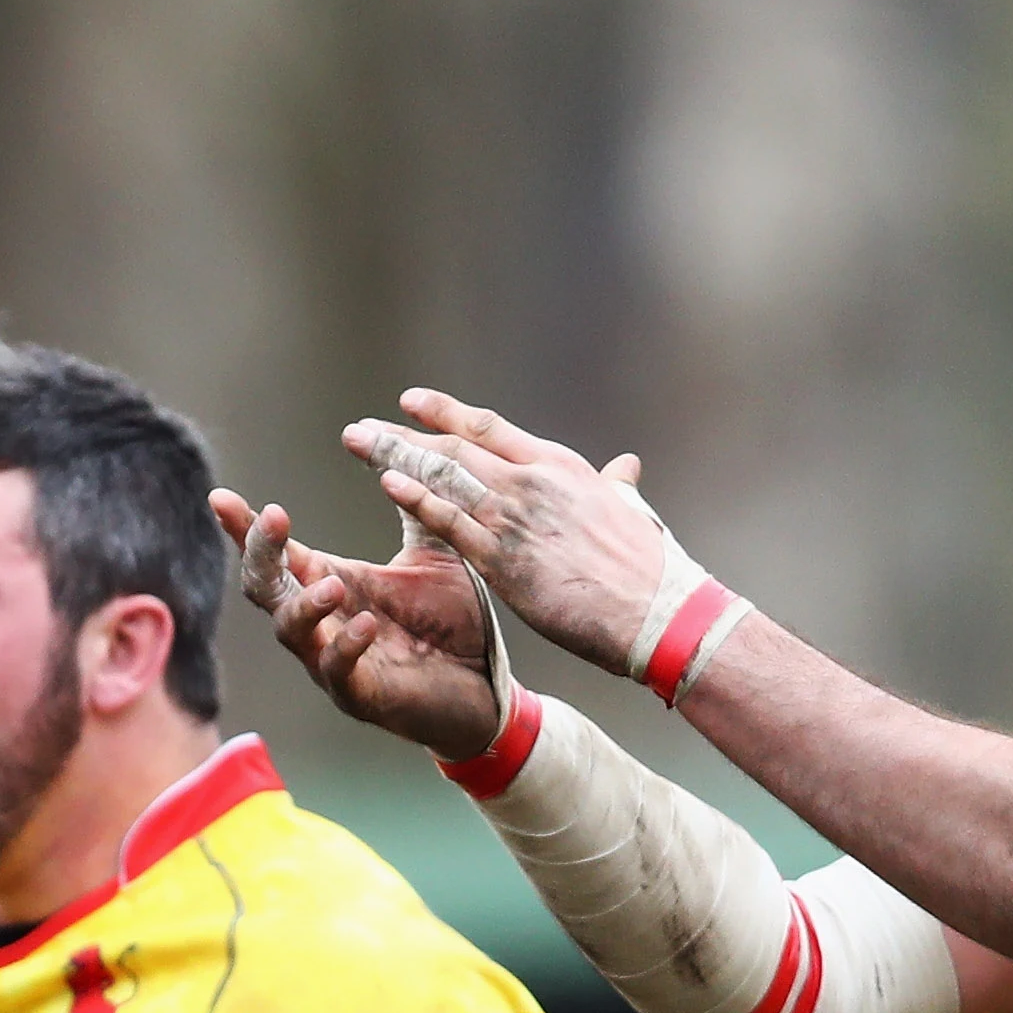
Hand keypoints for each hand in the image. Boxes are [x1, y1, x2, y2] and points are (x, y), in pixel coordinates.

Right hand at [216, 486, 512, 759]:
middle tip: (272, 520)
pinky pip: (338, 672)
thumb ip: (414, 503)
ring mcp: (332, 661)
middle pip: (264, 588)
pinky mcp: (361, 694)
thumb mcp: (434, 552)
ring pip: (291, 632)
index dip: (244, 528)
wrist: (488, 688)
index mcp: (329, 583)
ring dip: (304, 606)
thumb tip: (392, 446)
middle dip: (260, 554)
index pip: (275, 553)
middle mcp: (321, 622)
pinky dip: (347, 646)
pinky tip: (366, 623)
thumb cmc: (453, 623)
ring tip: (331, 583)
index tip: (221, 498)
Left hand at [344, 392, 695, 674]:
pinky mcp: (502, 557)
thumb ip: (617, 486)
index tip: (410, 402)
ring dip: (394, 458)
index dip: (446, 413)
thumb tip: (626, 467)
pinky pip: (449, 520)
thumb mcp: (631, 512)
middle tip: (360, 429)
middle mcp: (531, 482)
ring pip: (442, 475)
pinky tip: (386, 483)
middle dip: (401, 436)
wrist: (655, 609)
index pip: (489, 428)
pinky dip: (416, 499)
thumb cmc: (648, 567)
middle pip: (453, 447)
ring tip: (357, 443)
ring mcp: (514, 517)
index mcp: (559, 467)